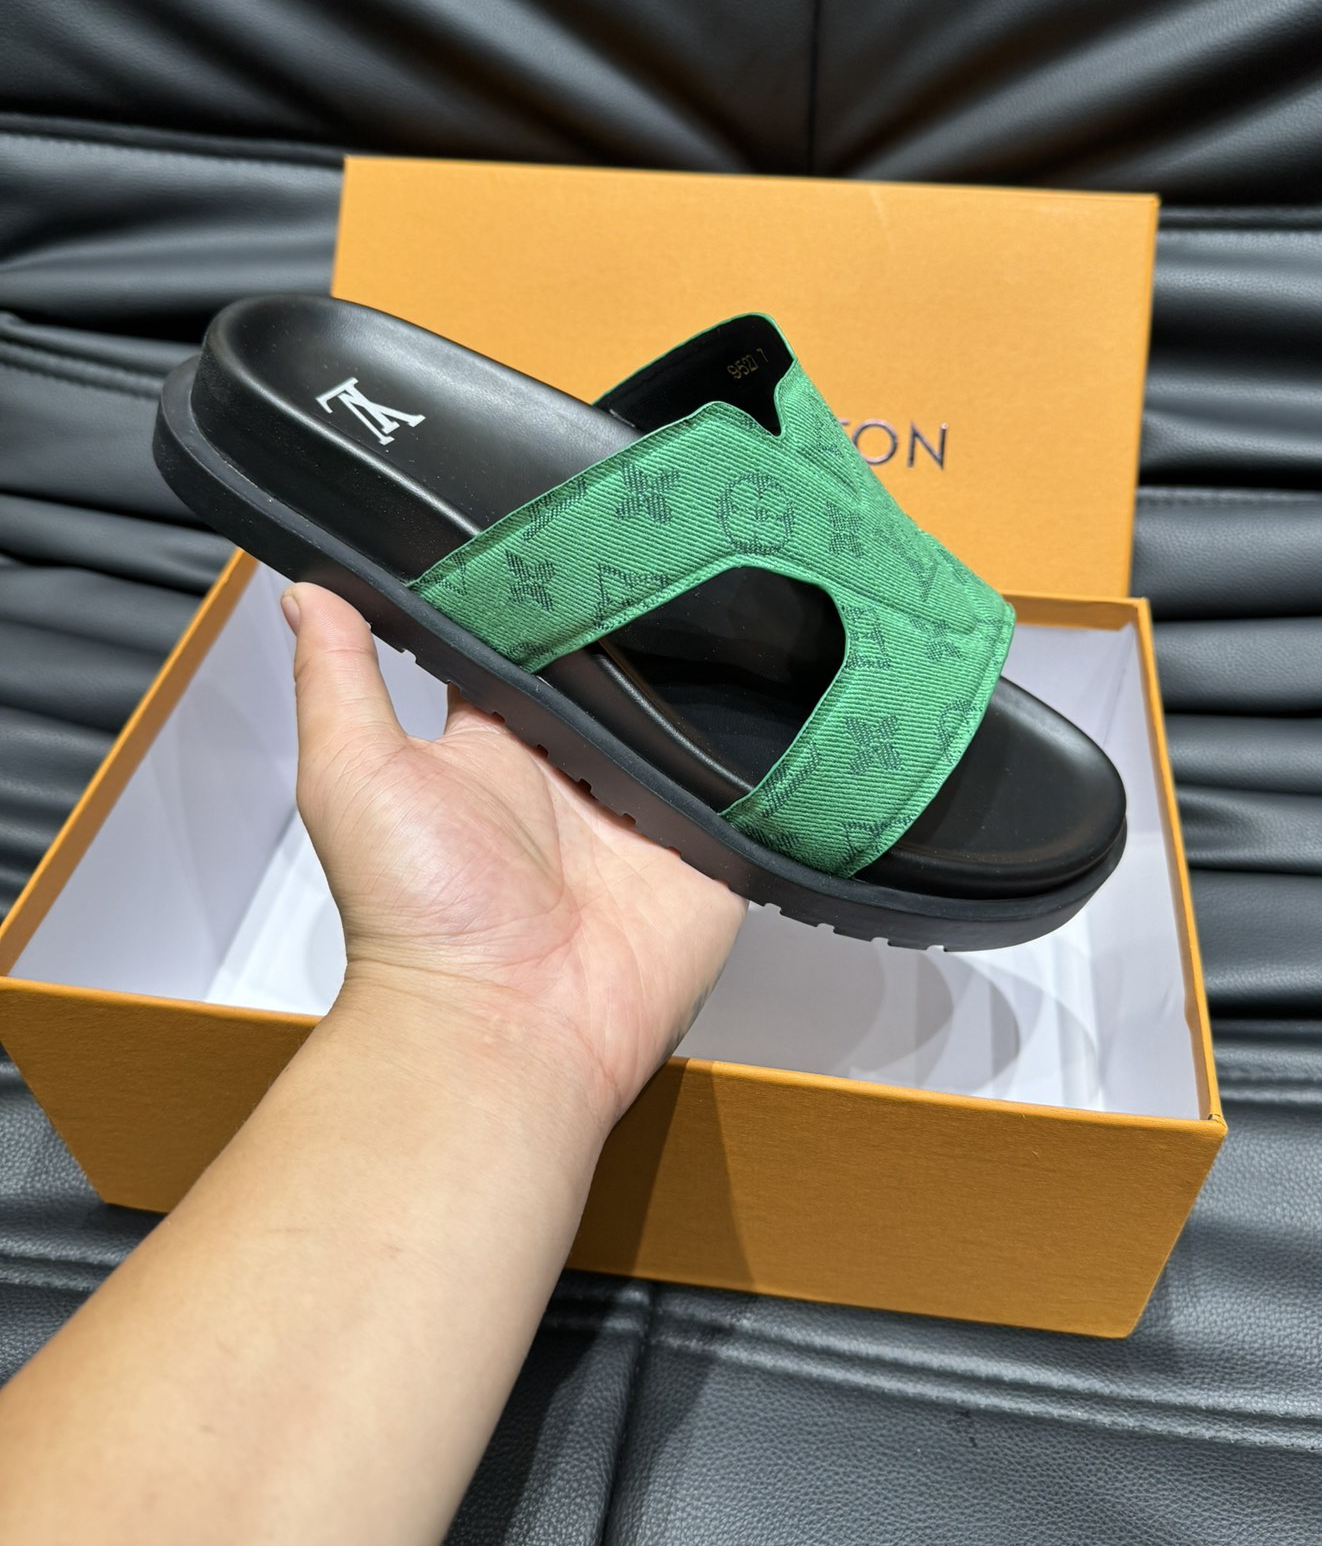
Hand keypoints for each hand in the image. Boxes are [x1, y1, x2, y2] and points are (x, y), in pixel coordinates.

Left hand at [282, 583, 745, 1134]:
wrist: (506, 1028)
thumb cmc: (418, 919)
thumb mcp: (353, 775)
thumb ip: (336, 679)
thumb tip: (308, 593)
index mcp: (498, 740)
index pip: (530, 642)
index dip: (549, 587)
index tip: (572, 517)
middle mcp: (576, 767)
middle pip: (622, 670)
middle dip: (644, 617)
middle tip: (673, 538)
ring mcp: (648, 806)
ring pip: (692, 714)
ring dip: (710, 673)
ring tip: (742, 594)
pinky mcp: (712, 847)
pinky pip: (753, 784)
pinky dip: (769, 749)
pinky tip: (789, 690)